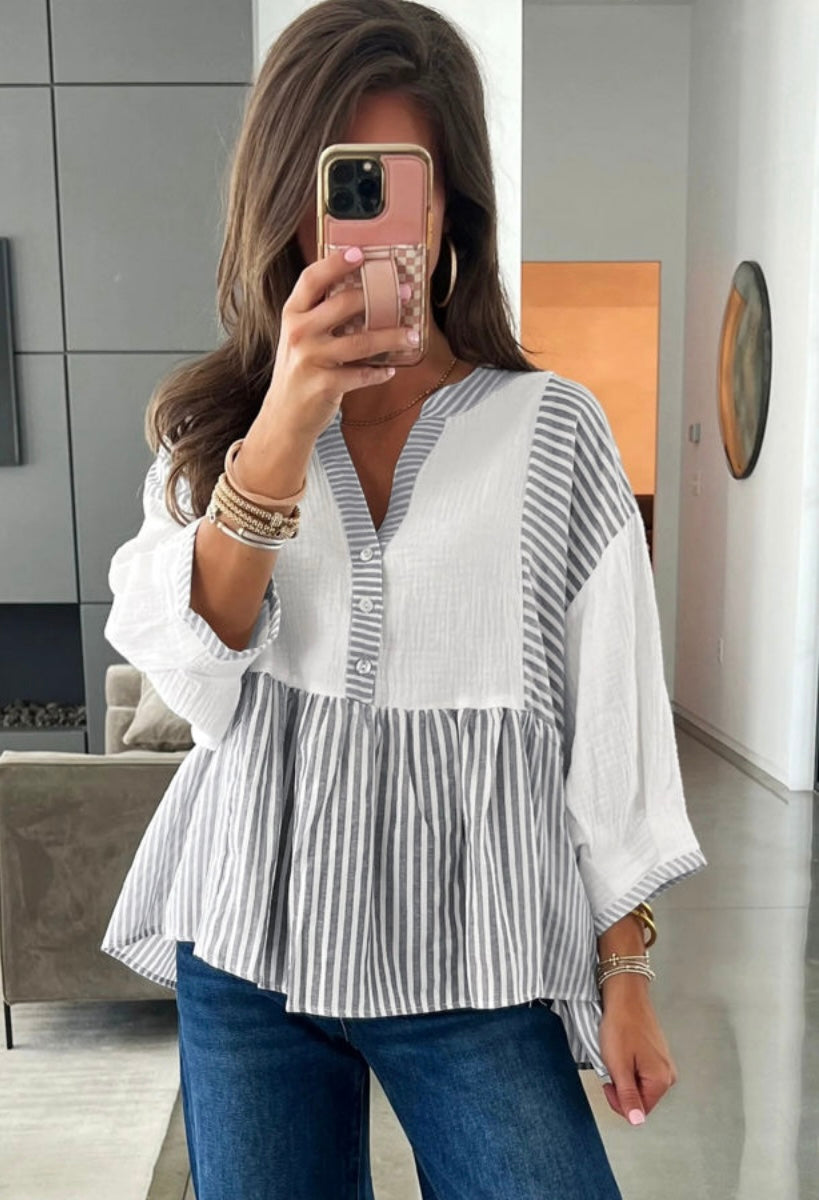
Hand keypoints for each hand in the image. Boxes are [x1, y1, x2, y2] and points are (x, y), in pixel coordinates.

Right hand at [261, 246, 414, 442]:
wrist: (284, 417)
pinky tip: (391, 369)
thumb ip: (320, 315)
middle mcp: (298, 333)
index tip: (360, 252)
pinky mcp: (324, 384)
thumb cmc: (298, 372)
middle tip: (406, 295)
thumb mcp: (299, 338)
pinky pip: (362, 373)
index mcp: (292, 314)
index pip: (312, 279)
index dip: (336, 262)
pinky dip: (380, 372)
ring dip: (393, 337)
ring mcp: (310, 359)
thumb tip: (361, 292)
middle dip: (380, 297)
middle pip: (344, 304)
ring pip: (362, 340)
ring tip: (413, 335)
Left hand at [598, 991, 677, 1124]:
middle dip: (621, 1087)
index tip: (608, 1082)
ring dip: (624, 1075)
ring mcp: (663, 1063)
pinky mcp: (656, 1054)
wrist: (625, 995)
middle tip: (612, 1064)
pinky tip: (622, 1048)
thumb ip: (628, 1096)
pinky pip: (640, 1070)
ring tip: (617, 1053)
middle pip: (640, 1097)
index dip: (618, 1100)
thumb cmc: (621, 1025)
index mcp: (661, 1080)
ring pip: (638, 1083)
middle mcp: (668, 1074)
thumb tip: (637, 1121)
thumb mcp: (619, 1065)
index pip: (639, 1110)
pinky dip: (627, 1064)